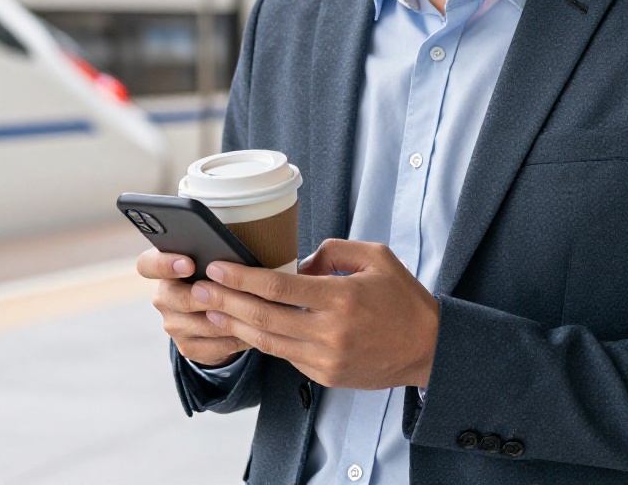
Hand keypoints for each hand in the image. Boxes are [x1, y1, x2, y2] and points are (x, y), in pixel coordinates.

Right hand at [137, 248, 251, 366]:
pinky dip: (237, 338)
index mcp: (162, 268)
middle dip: (208, 296)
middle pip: (177, 298)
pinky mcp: (187, 347)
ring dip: (231, 318)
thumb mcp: (213, 259)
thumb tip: (234, 254)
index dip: (164, 265)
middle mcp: (163, 297)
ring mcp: (173, 325)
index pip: (148, 265)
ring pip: (203, 324)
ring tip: (257, 310)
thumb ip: (215, 254)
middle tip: (232, 291)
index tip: (188, 264)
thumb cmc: (218, 275)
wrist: (216, 312)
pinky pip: (215, 346)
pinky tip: (254, 330)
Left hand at [194, 239, 439, 389]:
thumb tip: (297, 262)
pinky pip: (284, 355)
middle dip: (224, 301)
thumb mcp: (375, 257)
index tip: (217, 267)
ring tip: (210, 308)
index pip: (277, 286)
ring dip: (234, 324)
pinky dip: (261, 340)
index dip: (241, 277)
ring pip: (267, 341)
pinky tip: (243, 326)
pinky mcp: (325, 376)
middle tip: (198, 288)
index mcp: (340, 297)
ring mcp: (325, 358)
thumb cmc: (403, 298)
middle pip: (262, 317)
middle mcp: (329, 331)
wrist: (430, 349)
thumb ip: (332, 251)